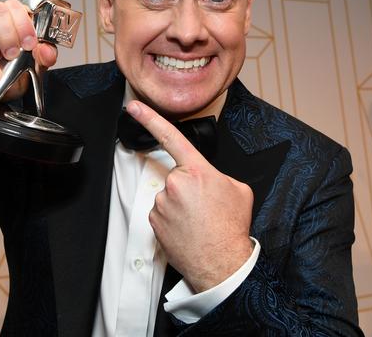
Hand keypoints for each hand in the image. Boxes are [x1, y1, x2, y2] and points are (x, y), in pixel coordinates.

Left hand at [127, 100, 254, 292]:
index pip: (170, 136)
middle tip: (204, 206)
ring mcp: (162, 203)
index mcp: (198, 171)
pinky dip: (172, 219)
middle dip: (188, 187)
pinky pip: (161, 212)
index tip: (133, 107)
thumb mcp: (238, 190)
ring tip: (198, 220)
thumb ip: (217, 175)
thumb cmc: (231, 227)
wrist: (223, 263)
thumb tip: (208, 179)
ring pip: (168, 196)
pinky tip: (187, 228)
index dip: (149, 118)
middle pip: (176, 176)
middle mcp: (176, 183)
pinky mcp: (154, 221)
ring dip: (180, 205)